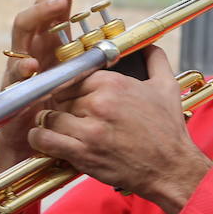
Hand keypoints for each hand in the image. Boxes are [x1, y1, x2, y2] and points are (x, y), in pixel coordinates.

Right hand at [0, 0, 90, 178]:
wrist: (33, 146)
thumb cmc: (61, 110)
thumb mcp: (83, 78)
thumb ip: (97, 57)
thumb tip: (129, 37)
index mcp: (52, 42)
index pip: (57, 3)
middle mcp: (34, 48)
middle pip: (40, 9)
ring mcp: (19, 67)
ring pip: (22, 31)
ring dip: (40, 16)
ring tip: (58, 7)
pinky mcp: (11, 92)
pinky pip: (13, 76)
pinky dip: (22, 69)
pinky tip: (33, 65)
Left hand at [31, 47, 211, 213]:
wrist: (171, 169)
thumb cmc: (168, 131)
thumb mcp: (167, 87)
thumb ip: (155, 59)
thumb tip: (149, 44)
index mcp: (114, 83)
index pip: (75, 75)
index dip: (73, 86)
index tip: (74, 95)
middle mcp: (99, 103)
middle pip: (60, 96)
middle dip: (63, 104)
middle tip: (71, 114)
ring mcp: (89, 129)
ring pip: (49, 116)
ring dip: (51, 122)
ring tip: (60, 127)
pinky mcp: (82, 153)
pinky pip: (45, 139)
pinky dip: (40, 138)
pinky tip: (47, 139)